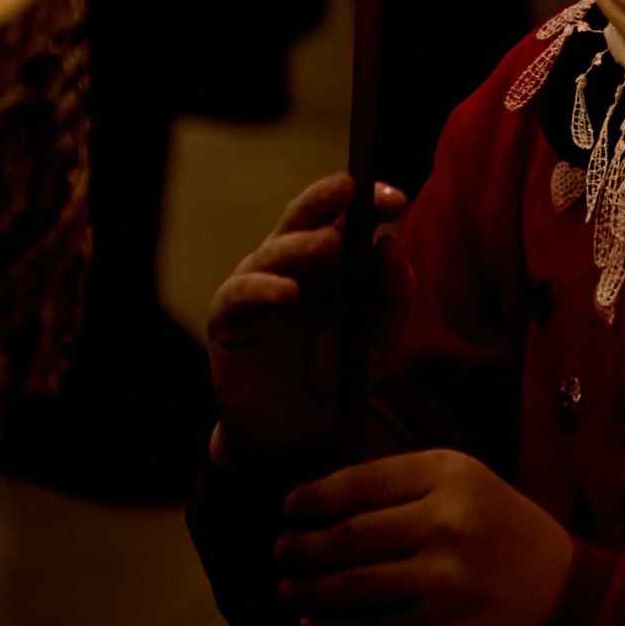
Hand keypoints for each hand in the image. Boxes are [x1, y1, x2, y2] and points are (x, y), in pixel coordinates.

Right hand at [208, 173, 411, 461]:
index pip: (347, 217)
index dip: (368, 201)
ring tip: (328, 244)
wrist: (295, 437)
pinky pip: (242, 294)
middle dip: (326, 199)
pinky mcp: (230, 318)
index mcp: (333, 262)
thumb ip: (392, 297)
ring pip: (275, 251)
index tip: (394, 200)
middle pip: (306, 218)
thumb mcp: (378, 341)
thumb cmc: (336, 376)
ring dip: (301, 244)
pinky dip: (264, 289)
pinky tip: (288, 293)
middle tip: (349, 187)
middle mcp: (294, 265)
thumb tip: (390, 245)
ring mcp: (259, 286)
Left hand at [276, 449, 574, 625]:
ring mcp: (441, 575)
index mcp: (450, 473)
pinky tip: (312, 625)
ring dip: (309, 590)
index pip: (362, 480)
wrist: (571, 601)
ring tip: (288, 590)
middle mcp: (444, 518)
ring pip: (351, 584)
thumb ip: (413, 489)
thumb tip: (332, 502)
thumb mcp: (473, 488)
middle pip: (349, 534)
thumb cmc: (513, 541)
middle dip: (302, 546)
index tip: (289, 507)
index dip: (315, 497)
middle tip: (281, 552)